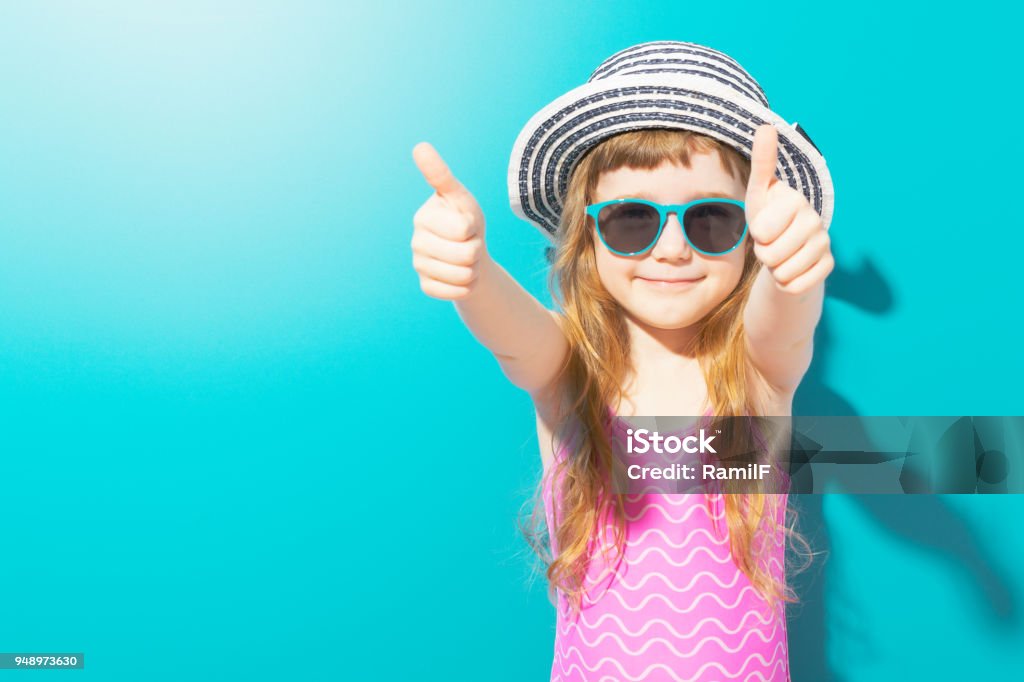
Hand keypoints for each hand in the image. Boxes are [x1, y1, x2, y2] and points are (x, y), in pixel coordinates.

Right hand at [411, 142, 488, 300]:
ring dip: (473, 269)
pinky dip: (467, 287)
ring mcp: (419, 265)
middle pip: (467, 254)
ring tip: (466, 259)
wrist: (469, 254)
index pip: (463, 228)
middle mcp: (416, 241)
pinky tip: (461, 276)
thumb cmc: (465, 220)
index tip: (466, 222)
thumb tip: (419, 146)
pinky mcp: (426, 285)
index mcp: (424, 216)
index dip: (473, 228)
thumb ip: (441, 175)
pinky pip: (457, 292)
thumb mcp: (460, 197)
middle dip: (476, 250)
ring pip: (463, 275)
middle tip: (469, 243)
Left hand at [744, 124, 833, 294]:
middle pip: (770, 254)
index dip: (756, 234)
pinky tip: (792, 268)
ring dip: (774, 269)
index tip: (764, 225)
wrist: (785, 251)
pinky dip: (786, 283)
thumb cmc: (768, 219)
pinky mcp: (828, 266)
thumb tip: (766, 126)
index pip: (762, 231)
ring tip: (780, 254)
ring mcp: (824, 244)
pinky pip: (794, 285)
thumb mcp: (758, 194)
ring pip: (782, 272)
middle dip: (763, 254)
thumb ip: (762, 163)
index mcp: (796, 201)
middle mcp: (815, 220)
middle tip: (771, 243)